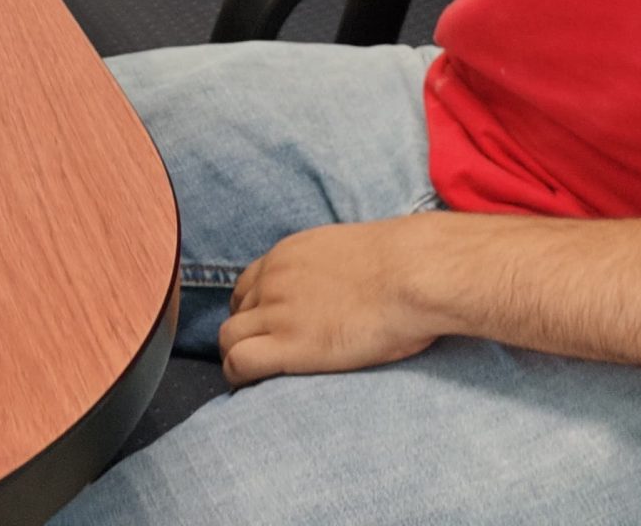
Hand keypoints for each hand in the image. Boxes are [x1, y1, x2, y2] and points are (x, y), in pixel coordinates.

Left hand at [218, 218, 448, 387]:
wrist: (411, 273)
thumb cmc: (403, 267)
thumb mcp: (354, 255)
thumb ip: (334, 269)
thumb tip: (350, 288)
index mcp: (288, 254)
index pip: (247, 285)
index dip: (252, 312)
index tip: (266, 331)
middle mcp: (274, 279)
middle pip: (235, 312)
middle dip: (245, 335)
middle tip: (263, 358)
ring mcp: (278, 310)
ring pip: (229, 337)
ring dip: (237, 357)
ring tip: (254, 378)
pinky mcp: (290, 343)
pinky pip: (240, 361)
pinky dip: (238, 375)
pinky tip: (250, 386)